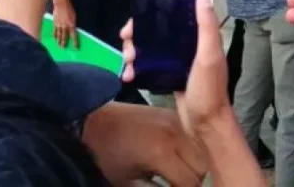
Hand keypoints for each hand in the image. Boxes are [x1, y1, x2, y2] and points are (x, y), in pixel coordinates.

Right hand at [53, 0, 77, 47]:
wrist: (61, 4)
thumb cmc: (69, 9)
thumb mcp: (74, 16)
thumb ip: (73, 23)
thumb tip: (73, 29)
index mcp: (72, 25)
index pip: (74, 36)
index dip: (75, 42)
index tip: (76, 48)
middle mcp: (65, 26)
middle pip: (65, 37)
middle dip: (64, 43)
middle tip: (64, 48)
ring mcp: (59, 25)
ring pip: (59, 35)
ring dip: (59, 41)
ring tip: (59, 45)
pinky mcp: (55, 23)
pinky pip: (54, 31)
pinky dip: (55, 35)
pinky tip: (55, 38)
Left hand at [82, 102, 205, 186]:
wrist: (92, 122)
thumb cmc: (106, 158)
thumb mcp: (128, 184)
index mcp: (161, 153)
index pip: (190, 181)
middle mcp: (174, 134)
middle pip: (201, 166)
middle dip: (191, 181)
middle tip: (176, 186)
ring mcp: (175, 120)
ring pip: (200, 150)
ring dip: (193, 165)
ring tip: (177, 174)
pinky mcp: (172, 114)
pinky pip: (191, 137)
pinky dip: (189, 150)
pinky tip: (175, 157)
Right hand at [121, 0, 235, 137]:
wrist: (205, 126)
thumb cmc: (209, 90)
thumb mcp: (209, 56)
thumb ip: (206, 27)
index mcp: (198, 37)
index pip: (171, 17)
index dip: (151, 15)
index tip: (133, 22)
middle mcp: (187, 46)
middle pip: (156, 32)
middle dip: (137, 36)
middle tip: (126, 43)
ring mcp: (177, 62)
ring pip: (149, 49)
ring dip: (134, 53)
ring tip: (126, 63)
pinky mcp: (169, 77)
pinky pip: (148, 67)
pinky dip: (136, 69)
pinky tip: (128, 76)